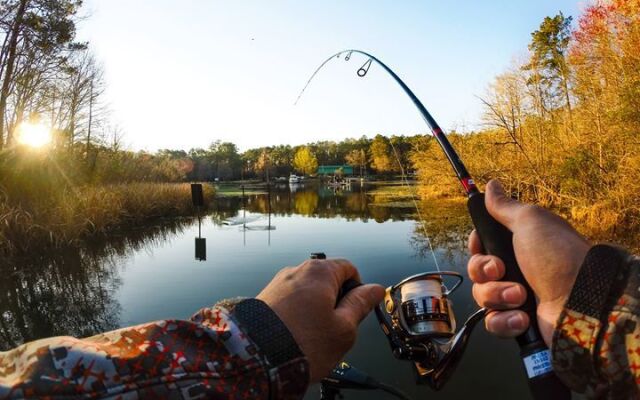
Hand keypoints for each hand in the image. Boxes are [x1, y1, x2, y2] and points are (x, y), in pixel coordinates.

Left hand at [257, 258, 384, 381]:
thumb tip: (375, 289)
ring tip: (312, 337)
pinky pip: (290, 301)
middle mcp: (296, 270)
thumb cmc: (304, 344)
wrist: (256, 359)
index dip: (358, 289)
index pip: (349, 268)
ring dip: (316, 310)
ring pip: (308, 292)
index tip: (356, 311)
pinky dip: (297, 315)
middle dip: (335, 301)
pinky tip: (295, 335)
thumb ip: (361, 304)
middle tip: (335, 329)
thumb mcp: (344, 328)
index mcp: (320, 271)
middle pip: (327, 279)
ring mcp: (278, 283)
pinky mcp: (264, 298)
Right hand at [467, 180, 590, 345]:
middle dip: (484, 270)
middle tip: (501, 270)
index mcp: (517, 246)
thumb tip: (491, 184)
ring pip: (482, 296)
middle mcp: (515, 270)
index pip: (480, 245)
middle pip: (476, 270)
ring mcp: (516, 298)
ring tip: (520, 296)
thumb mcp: (530, 222)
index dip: (476, 246)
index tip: (481, 245)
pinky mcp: (517, 322)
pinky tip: (521, 317)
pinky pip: (493, 322)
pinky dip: (504, 321)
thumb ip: (505, 206)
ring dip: (497, 295)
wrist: (581, 302)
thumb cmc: (557, 256)